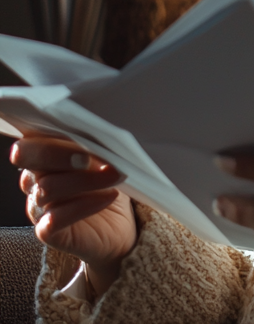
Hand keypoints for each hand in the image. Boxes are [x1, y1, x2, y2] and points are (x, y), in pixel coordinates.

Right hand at [10, 133, 136, 295]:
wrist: (118, 225)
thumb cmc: (110, 183)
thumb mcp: (108, 157)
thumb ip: (97, 143)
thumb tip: (102, 130)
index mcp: (45, 153)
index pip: (31, 135)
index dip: (46, 129)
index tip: (75, 126)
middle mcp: (34, 178)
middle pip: (29, 157)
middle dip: (60, 152)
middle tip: (92, 155)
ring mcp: (37, 206)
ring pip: (47, 187)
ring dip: (86, 179)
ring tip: (116, 175)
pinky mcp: (46, 231)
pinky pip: (55, 218)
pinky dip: (84, 205)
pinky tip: (108, 197)